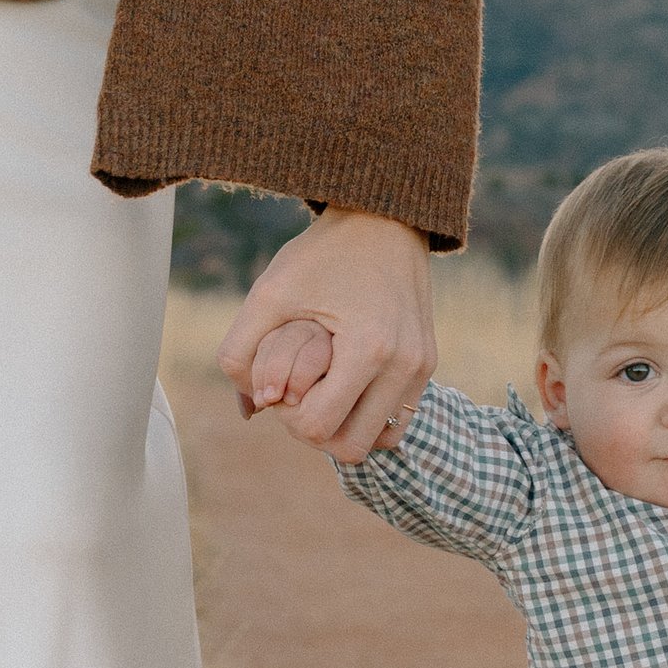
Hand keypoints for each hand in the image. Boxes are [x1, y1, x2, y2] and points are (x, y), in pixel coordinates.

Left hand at [217, 210, 433, 463]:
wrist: (382, 219)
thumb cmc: (320, 254)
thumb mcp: (267, 294)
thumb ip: (240, 354)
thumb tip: (252, 408)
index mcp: (368, 349)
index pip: (320, 429)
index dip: (288, 418)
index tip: (281, 384)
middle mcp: (405, 364)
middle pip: (353, 448)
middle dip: (317, 430)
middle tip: (300, 393)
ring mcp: (422, 366)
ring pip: (380, 441)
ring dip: (346, 428)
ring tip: (324, 390)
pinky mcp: (427, 362)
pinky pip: (398, 419)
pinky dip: (369, 416)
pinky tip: (345, 386)